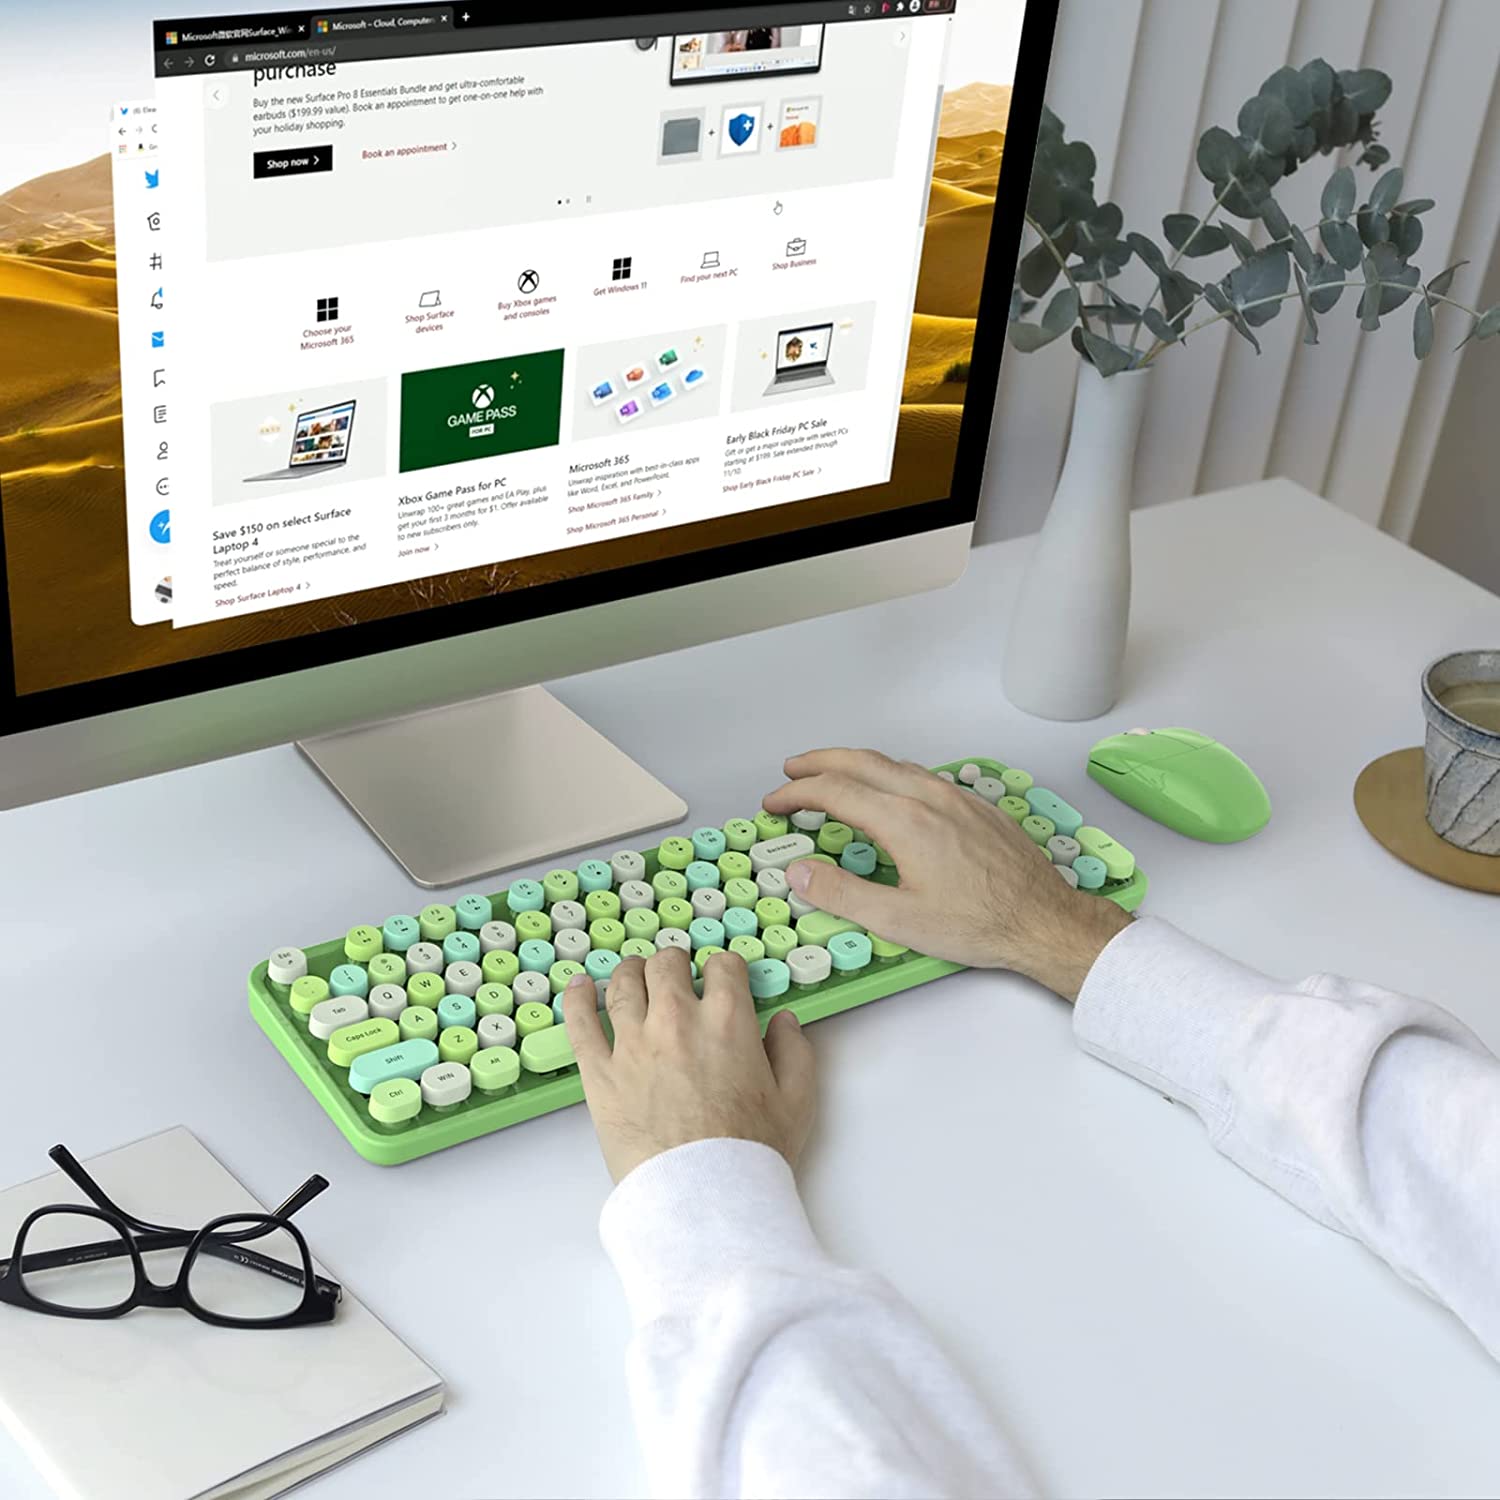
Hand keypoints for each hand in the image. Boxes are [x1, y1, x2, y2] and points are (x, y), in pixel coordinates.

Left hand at [562, 948, 815, 1184]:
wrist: (702, 1196)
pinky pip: (580, 1023)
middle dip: (674, 964)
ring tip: (633, 973)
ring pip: (624, 985)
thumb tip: (784, 1022)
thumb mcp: (797, 1102)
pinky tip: (580, 987)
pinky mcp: (600, 1072)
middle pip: (667, 966)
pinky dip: (578, 999)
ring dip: (631, 972)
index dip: (725, 969)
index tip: (723, 979)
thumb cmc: (751, 1154)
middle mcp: (677, 1019)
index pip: (723, 966)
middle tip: (675, 973)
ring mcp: (633, 1043)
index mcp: (727, 1020)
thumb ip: (795, 1053)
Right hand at [762, 748, 1131, 1000]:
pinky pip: (920, 774)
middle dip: (819, 761)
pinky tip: (888, 791)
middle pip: (861, 761)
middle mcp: (928, 796)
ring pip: (893, 763)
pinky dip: (888, 773)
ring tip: (831, 776)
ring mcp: (955, 796)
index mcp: (904, 820)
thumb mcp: (899, 920)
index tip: (774, 802)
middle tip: (791, 770)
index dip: (796, 793)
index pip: (835, 790)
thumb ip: (841, 894)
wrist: (1044, 920)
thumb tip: (799, 873)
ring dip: (853, 764)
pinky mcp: (974, 804)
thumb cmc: (978, 923)